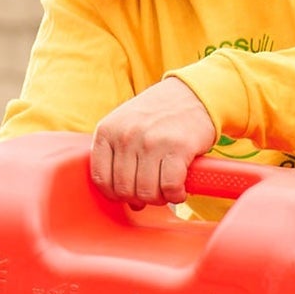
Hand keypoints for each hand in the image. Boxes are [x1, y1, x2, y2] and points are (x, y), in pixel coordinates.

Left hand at [91, 77, 216, 207]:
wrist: (193, 94)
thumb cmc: (158, 114)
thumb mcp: (125, 125)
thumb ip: (117, 156)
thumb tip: (126, 200)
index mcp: (107, 131)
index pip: (100, 178)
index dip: (115, 194)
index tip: (127, 195)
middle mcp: (126, 136)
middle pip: (124, 189)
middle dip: (139, 198)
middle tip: (151, 193)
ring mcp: (151, 141)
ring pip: (147, 192)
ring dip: (158, 199)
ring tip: (166, 191)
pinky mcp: (178, 147)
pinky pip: (170, 187)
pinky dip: (175, 195)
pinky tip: (179, 190)